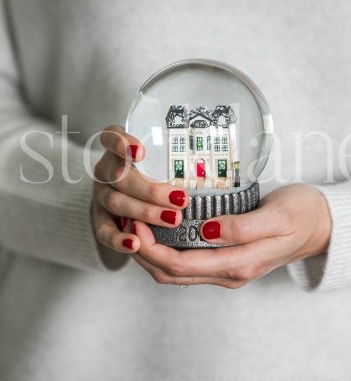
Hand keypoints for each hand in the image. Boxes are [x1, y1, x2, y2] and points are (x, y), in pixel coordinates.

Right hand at [91, 125, 189, 254]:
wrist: (127, 195)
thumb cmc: (154, 172)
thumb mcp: (162, 157)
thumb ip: (177, 155)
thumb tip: (220, 159)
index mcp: (118, 150)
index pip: (111, 136)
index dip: (121, 143)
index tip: (141, 152)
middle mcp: (106, 171)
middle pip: (119, 176)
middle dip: (149, 189)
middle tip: (179, 198)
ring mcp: (101, 196)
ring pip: (115, 202)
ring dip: (144, 212)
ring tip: (172, 219)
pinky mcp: (100, 220)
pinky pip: (104, 232)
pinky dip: (118, 239)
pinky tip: (135, 244)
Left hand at [131, 184, 331, 287]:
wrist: (322, 225)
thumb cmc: (302, 214)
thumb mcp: (277, 216)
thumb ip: (243, 228)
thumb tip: (206, 231)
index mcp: (238, 265)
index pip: (181, 266)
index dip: (151, 249)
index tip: (134, 222)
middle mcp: (229, 273)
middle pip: (172, 274)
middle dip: (142, 252)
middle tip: (126, 220)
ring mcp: (227, 270)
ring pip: (176, 272)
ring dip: (150, 253)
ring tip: (134, 223)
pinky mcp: (227, 260)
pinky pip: (188, 262)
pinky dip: (166, 249)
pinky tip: (158, 228)